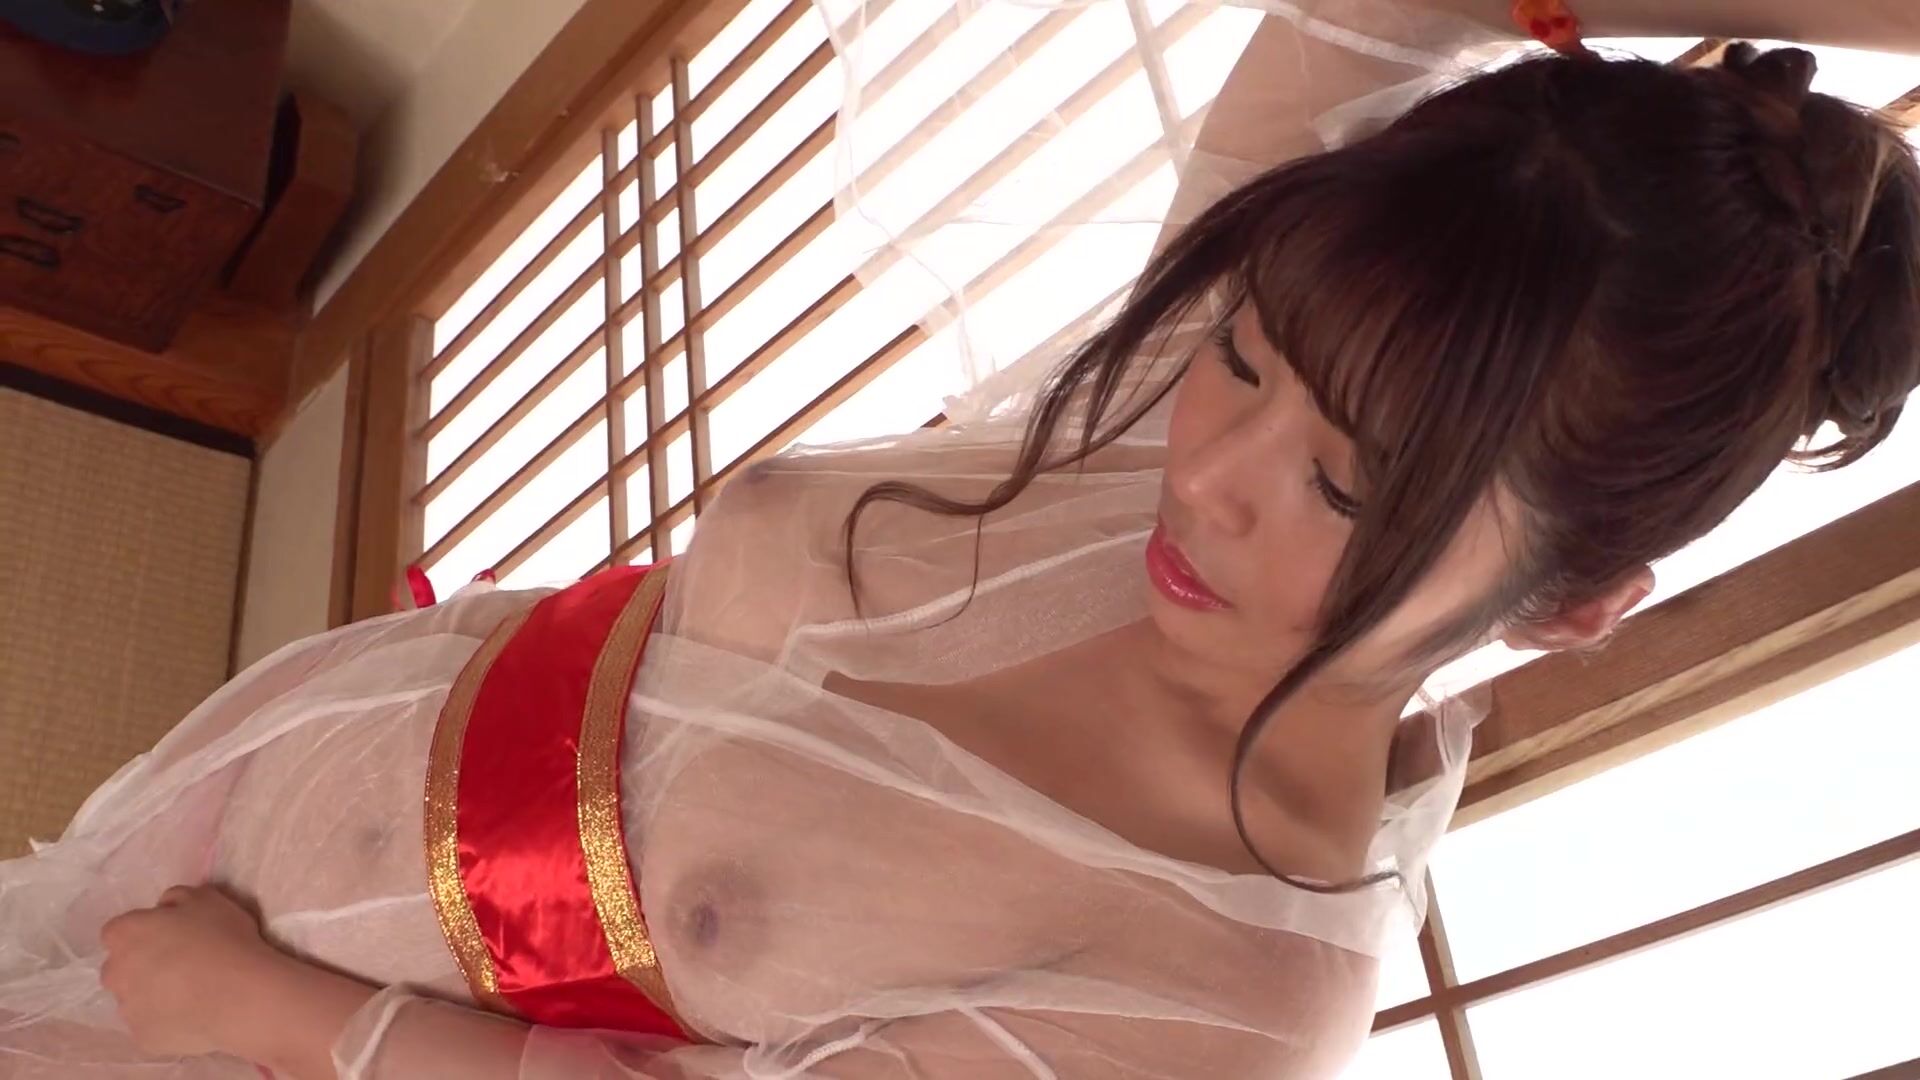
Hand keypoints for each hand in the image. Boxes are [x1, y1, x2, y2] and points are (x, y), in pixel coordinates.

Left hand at [100, 884, 283, 1059]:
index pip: (119, 931)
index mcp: (125, 934)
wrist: (238, 996)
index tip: (170, 936)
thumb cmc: (223, 939)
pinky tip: (196, 1014)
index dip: (145, 932)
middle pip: (120, 967)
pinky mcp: (142, 1037)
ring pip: (134, 999)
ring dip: (153, 995)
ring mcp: (127, 1009)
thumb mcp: (207, 899)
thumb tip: (164, 910)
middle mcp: (115, 972)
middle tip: (180, 966)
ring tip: (192, 994)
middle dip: (141, 966)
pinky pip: (151, 1026)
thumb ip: (176, 899)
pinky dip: (167, 1021)